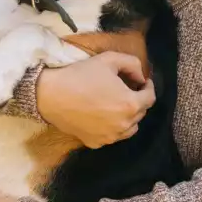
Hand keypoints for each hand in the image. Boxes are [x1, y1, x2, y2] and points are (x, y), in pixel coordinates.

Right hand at [35, 51, 154, 147]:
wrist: (50, 94)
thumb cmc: (80, 75)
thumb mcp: (109, 59)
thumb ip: (133, 64)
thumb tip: (141, 78)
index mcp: (130, 104)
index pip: (150, 98)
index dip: (148, 87)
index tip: (141, 81)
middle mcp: (124, 125)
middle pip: (140, 113)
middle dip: (137, 100)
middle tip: (126, 90)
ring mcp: (110, 137)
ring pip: (129, 128)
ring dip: (128, 116)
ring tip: (116, 105)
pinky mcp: (96, 143)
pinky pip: (112, 136)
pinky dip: (112, 127)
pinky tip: (101, 116)